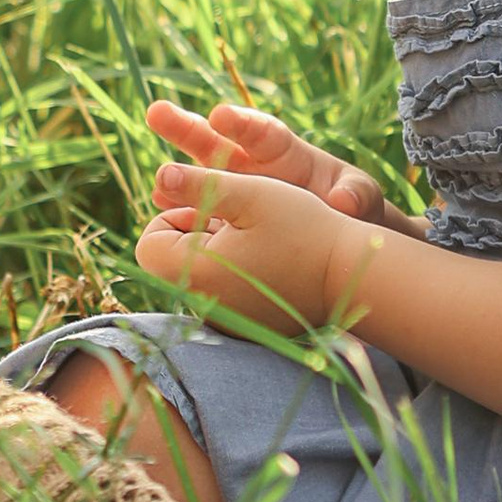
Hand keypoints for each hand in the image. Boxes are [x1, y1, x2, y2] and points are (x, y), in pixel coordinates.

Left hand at [135, 169, 355, 334]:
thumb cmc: (302, 227)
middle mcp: (206, 309)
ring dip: (217, 250)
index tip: (216, 209)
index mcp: (197, 276)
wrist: (352, 276)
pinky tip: (268, 260)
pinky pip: (221, 293)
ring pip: (198, 275)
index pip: (150, 243)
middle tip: (239, 221)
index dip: (175, 215)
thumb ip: (199, 183)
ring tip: (258, 238)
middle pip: (172, 261)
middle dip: (196, 232)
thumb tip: (159, 173)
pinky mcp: (248, 329)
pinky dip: (234, 272)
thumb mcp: (249, 194)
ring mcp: (227, 323)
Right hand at [147, 98, 393, 226]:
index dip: (240, 122)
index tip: (220, 116)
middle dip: (185, 126)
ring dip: (174, 174)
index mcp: (282, 148)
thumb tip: (343, 200)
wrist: (338, 236)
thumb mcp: (361, 194)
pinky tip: (164, 210)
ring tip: (155, 179)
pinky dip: (183, 209)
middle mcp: (248, 162)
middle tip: (157, 112)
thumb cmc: (348, 201)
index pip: (259, 131)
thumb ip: (357, 192)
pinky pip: (199, 210)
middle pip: (214, 140)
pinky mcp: (225, 215)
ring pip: (197, 174)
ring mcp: (232, 189)